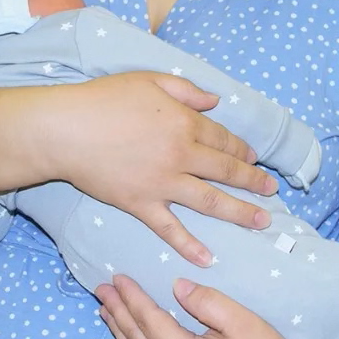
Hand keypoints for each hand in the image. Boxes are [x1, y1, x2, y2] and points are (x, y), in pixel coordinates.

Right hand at [47, 72, 277, 264]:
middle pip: (226, 171)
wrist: (67, 130)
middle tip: (270, 192)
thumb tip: (215, 101)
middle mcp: (181, 155)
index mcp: (184, 122)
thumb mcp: (150, 80)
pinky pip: (170, 229)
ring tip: (261, 222)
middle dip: (252, 181)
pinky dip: (189, 245)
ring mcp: (163, 183)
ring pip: (210, 201)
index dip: (242, 149)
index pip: (223, 139)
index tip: (255, 158)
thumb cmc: (105, 99)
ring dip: (239, 213)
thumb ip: (186, 90)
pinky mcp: (142, 204)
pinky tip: (208, 258)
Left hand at [95, 275, 338, 338]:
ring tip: (106, 310)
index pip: (148, 319)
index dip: (131, 296)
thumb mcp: (243, 322)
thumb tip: (176, 286)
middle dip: (117, 311)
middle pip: (136, 338)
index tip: (117, 276)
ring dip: (120, 331)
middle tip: (100, 289)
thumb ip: (206, 301)